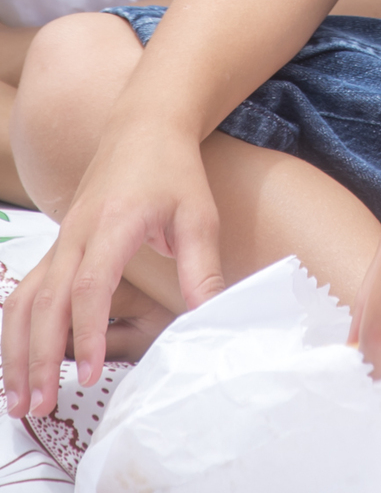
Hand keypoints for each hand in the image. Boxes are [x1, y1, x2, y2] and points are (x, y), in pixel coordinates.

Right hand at [1, 121, 222, 416]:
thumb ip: (202, 268)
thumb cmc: (175, 170)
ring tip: (19, 401)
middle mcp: (77, 233)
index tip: (91, 375)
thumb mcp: (198, 214)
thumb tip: (209, 319)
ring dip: (18, 351)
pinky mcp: (58, 244)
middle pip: (46, 301)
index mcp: (113, 223)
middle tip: (40, 407)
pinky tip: (19, 363)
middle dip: (40, 357)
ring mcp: (62, 238)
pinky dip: (16, 329)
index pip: (89, 285)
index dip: (87, 333)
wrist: (145, 124)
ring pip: (25, 300)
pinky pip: (26, 291)